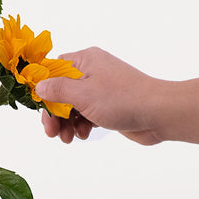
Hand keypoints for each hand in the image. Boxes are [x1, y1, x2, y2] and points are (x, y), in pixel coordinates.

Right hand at [34, 47, 164, 145]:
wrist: (160, 114)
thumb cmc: (123, 99)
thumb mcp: (82, 94)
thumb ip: (57, 90)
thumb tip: (38, 86)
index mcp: (85, 60)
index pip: (53, 70)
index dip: (43, 88)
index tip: (39, 107)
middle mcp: (92, 71)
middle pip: (61, 91)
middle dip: (55, 113)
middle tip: (51, 131)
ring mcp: (101, 89)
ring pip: (72, 105)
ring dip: (67, 123)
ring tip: (68, 138)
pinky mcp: (108, 105)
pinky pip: (86, 113)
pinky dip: (81, 124)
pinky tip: (83, 134)